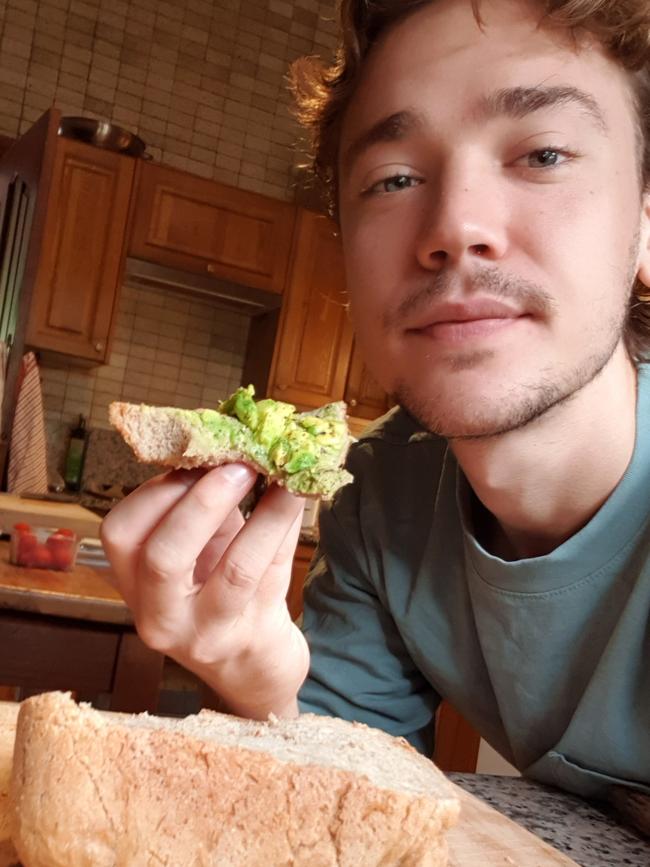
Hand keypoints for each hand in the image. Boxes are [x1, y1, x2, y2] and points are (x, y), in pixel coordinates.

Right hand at [100, 464, 309, 718]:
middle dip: (202, 502)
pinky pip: (277, 573)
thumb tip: (232, 439)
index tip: (196, 456)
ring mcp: (210, 633)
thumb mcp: (200, 550)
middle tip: (239, 464)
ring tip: (283, 475)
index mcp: (136, 585)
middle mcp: (162, 616)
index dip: (157, 490)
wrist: (252, 666)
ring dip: (263, 514)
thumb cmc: (220, 591)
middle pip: (164, 557)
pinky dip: (288, 528)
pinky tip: (301, 497)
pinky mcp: (257, 636)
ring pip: (235, 570)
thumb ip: (205, 503)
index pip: (123, 534)